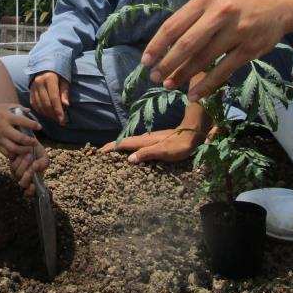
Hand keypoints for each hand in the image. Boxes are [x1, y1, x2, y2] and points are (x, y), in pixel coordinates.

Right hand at [0, 104, 40, 158]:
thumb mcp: (4, 106)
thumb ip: (17, 108)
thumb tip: (29, 111)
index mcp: (7, 117)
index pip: (23, 121)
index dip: (33, 125)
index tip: (40, 127)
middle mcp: (3, 128)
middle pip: (20, 138)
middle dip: (30, 142)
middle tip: (35, 142)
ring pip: (13, 148)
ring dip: (22, 151)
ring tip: (28, 150)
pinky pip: (5, 152)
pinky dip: (12, 154)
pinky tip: (17, 153)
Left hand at [9, 143, 48, 197]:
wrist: (27, 141)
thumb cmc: (37, 151)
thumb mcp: (44, 156)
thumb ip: (44, 163)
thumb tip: (36, 167)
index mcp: (36, 179)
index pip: (31, 191)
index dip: (30, 191)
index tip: (32, 186)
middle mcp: (25, 178)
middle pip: (23, 184)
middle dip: (27, 176)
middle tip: (32, 168)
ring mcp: (17, 173)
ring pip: (18, 174)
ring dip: (24, 164)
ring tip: (29, 154)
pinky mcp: (12, 167)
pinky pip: (13, 167)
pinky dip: (18, 160)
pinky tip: (22, 154)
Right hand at [29, 71, 69, 124]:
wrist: (45, 65)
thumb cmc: (58, 73)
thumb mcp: (64, 80)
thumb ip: (64, 92)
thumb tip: (66, 105)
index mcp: (49, 79)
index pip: (54, 98)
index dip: (58, 111)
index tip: (63, 120)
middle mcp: (39, 83)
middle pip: (46, 104)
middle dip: (53, 115)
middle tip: (60, 121)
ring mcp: (33, 87)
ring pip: (39, 105)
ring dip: (47, 114)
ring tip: (55, 118)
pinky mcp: (30, 91)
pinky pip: (34, 104)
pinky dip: (40, 111)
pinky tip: (47, 114)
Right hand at [99, 123, 213, 163]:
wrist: (194, 134)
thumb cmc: (180, 145)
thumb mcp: (164, 151)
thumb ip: (147, 154)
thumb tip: (129, 159)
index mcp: (145, 141)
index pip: (123, 143)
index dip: (111, 147)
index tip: (98, 153)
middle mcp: (145, 138)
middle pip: (124, 142)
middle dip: (112, 147)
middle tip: (101, 156)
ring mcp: (150, 139)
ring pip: (131, 143)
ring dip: (121, 148)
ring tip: (112, 156)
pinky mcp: (155, 142)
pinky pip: (138, 145)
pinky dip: (130, 149)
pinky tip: (132, 155)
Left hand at [141, 0, 286, 100]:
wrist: (278, 3)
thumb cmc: (237, 3)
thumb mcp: (213, 0)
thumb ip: (191, 17)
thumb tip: (163, 44)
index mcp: (205, 0)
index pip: (173, 25)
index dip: (157, 45)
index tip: (145, 61)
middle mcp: (219, 13)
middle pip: (186, 44)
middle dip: (167, 63)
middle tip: (154, 77)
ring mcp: (236, 32)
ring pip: (203, 59)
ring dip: (183, 75)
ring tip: (169, 85)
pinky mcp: (249, 49)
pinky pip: (223, 71)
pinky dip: (206, 85)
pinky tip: (194, 95)